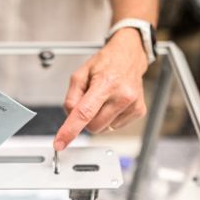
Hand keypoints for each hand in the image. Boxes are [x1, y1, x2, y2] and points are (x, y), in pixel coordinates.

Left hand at [53, 28, 147, 150]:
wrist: (129, 56)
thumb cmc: (105, 63)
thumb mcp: (80, 74)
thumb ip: (71, 97)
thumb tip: (70, 117)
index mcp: (105, 83)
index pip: (84, 113)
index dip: (70, 130)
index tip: (60, 143)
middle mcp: (122, 95)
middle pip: (93, 126)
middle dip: (86, 120)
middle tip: (89, 103)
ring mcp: (132, 105)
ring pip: (104, 129)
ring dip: (98, 118)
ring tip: (103, 100)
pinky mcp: (139, 111)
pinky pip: (115, 126)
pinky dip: (109, 118)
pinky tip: (113, 103)